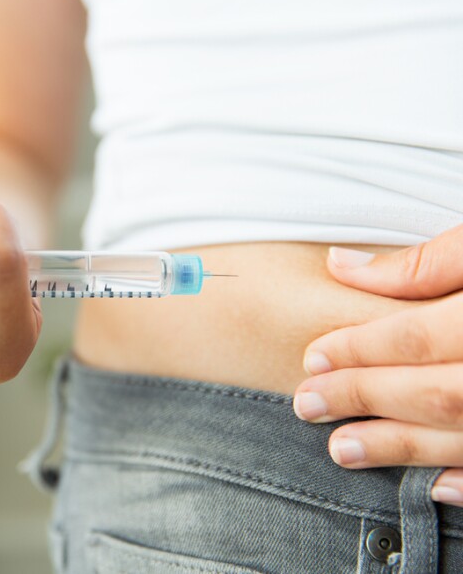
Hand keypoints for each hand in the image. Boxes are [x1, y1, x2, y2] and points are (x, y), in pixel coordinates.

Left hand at [293, 224, 462, 506]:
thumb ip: (434, 258)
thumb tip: (344, 267)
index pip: (421, 336)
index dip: (360, 349)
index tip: (313, 358)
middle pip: (439, 392)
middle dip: (366, 399)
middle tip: (306, 406)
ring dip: (404, 448)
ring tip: (342, 449)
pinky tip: (437, 486)